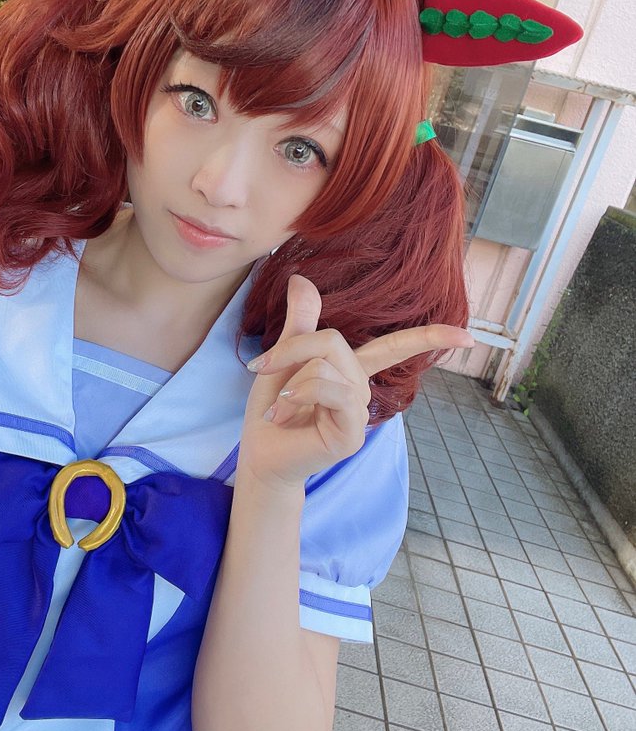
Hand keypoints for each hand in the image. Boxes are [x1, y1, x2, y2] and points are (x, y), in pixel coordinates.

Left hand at [238, 274, 474, 491]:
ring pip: (326, 364)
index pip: (398, 347)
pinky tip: (282, 415)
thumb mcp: (284, 357)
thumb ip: (300, 320)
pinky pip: (329, 389)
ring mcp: (361, 411)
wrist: (261, 453)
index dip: (432, 337)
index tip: (469, 336)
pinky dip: (298, 394)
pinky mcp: (353, 431)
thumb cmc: (273, 408)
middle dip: (291, 350)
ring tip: (278, 407)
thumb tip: (301, 277)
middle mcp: (362, 389)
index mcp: (353, 369)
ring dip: (289, 380)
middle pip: (333, 340)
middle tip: (263, 369)